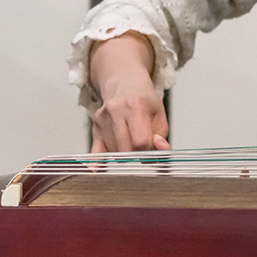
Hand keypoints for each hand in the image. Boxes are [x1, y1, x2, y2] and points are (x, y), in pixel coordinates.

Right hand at [88, 32, 170, 152]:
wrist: (125, 85)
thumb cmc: (145, 101)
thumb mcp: (160, 115)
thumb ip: (161, 136)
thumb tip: (161, 151)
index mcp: (136, 106)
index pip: (140, 141)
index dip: (149, 150)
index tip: (153, 150)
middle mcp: (115, 112)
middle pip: (125, 149)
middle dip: (137, 155)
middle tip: (144, 150)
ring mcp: (102, 120)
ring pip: (114, 153)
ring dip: (125, 155)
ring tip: (132, 144)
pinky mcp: (95, 129)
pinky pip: (94, 151)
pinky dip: (97, 163)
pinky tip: (96, 171)